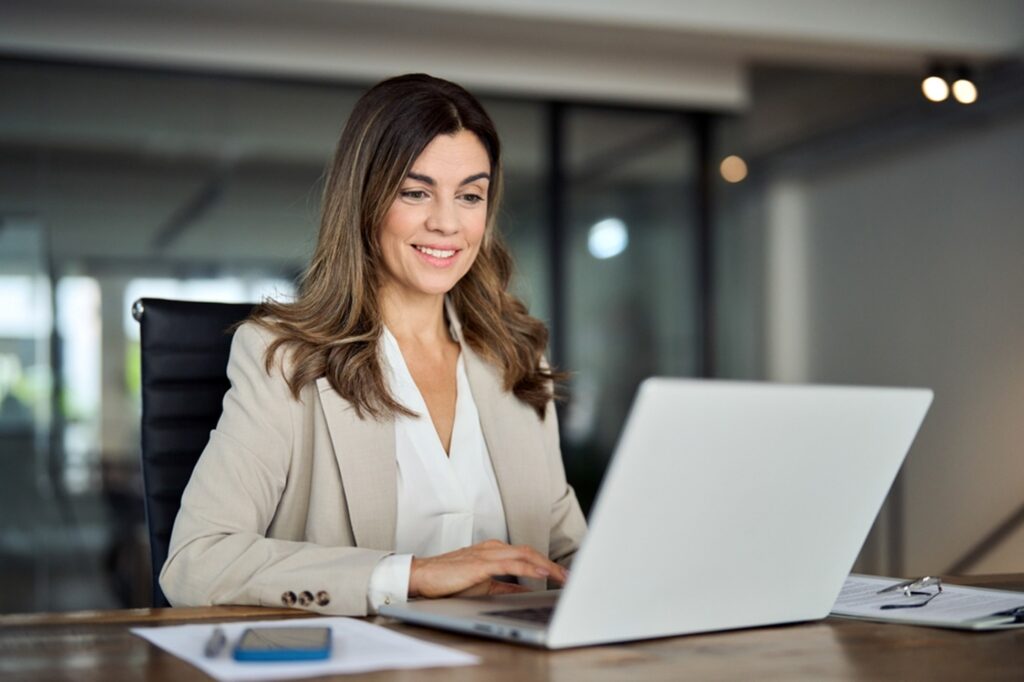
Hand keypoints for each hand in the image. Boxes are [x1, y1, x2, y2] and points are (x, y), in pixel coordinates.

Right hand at [408, 539, 568, 598]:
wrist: (423, 576)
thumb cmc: (449, 580)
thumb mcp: (484, 585)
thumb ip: (506, 588)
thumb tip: (526, 593)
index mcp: (494, 551)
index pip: (527, 555)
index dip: (547, 564)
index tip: (562, 575)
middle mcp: (494, 548)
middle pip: (531, 552)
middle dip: (553, 564)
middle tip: (569, 576)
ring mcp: (488, 553)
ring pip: (526, 555)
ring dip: (547, 566)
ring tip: (562, 576)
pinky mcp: (481, 563)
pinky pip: (512, 563)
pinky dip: (529, 568)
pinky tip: (542, 574)